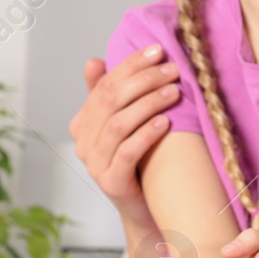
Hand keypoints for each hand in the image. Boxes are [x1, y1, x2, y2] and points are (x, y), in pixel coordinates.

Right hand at [68, 47, 178, 217]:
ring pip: (119, 124)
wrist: (149, 207)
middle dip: (143, 80)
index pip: (104, 85)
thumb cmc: (141, 161)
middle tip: (173, 70)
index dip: (130, 66)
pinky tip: (165, 121)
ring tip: (175, 92)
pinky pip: (127, 152)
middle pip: (111, 101)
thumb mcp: (128, 125)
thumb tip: (93, 61)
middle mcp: (83, 142)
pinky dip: (146, 133)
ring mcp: (95, 164)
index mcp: (83, 123)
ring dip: (148, 103)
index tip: (158, 49)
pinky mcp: (111, 182)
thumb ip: (110, 96)